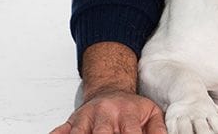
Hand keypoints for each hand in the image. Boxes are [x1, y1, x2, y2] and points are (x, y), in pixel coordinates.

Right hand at [49, 88, 166, 133]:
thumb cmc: (131, 107)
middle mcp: (104, 114)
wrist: (109, 89)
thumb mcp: (151, 113)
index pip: (130, 133)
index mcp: (126, 113)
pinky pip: (59, 131)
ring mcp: (85, 118)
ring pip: (79, 133)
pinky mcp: (70, 122)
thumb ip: (158, 129)